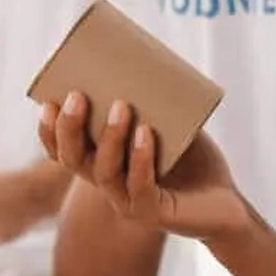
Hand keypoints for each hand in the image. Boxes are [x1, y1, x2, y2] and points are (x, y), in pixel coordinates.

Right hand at [39, 91, 247, 240]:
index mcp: (104, 163)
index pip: (64, 152)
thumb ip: (150, 103)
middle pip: (74, 160)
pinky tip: (146, 134)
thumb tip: (139, 61)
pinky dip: (141, 159)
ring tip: (122, 107)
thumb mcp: (169, 125)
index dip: (50, 131)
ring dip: (110, 138)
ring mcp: (129, 202)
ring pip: (104, 173)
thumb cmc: (194, 161)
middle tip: (77, 96)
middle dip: (70, 128)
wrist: (227, 202)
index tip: (48, 101)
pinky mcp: (153, 214)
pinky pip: (140, 187)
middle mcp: (109, 186)